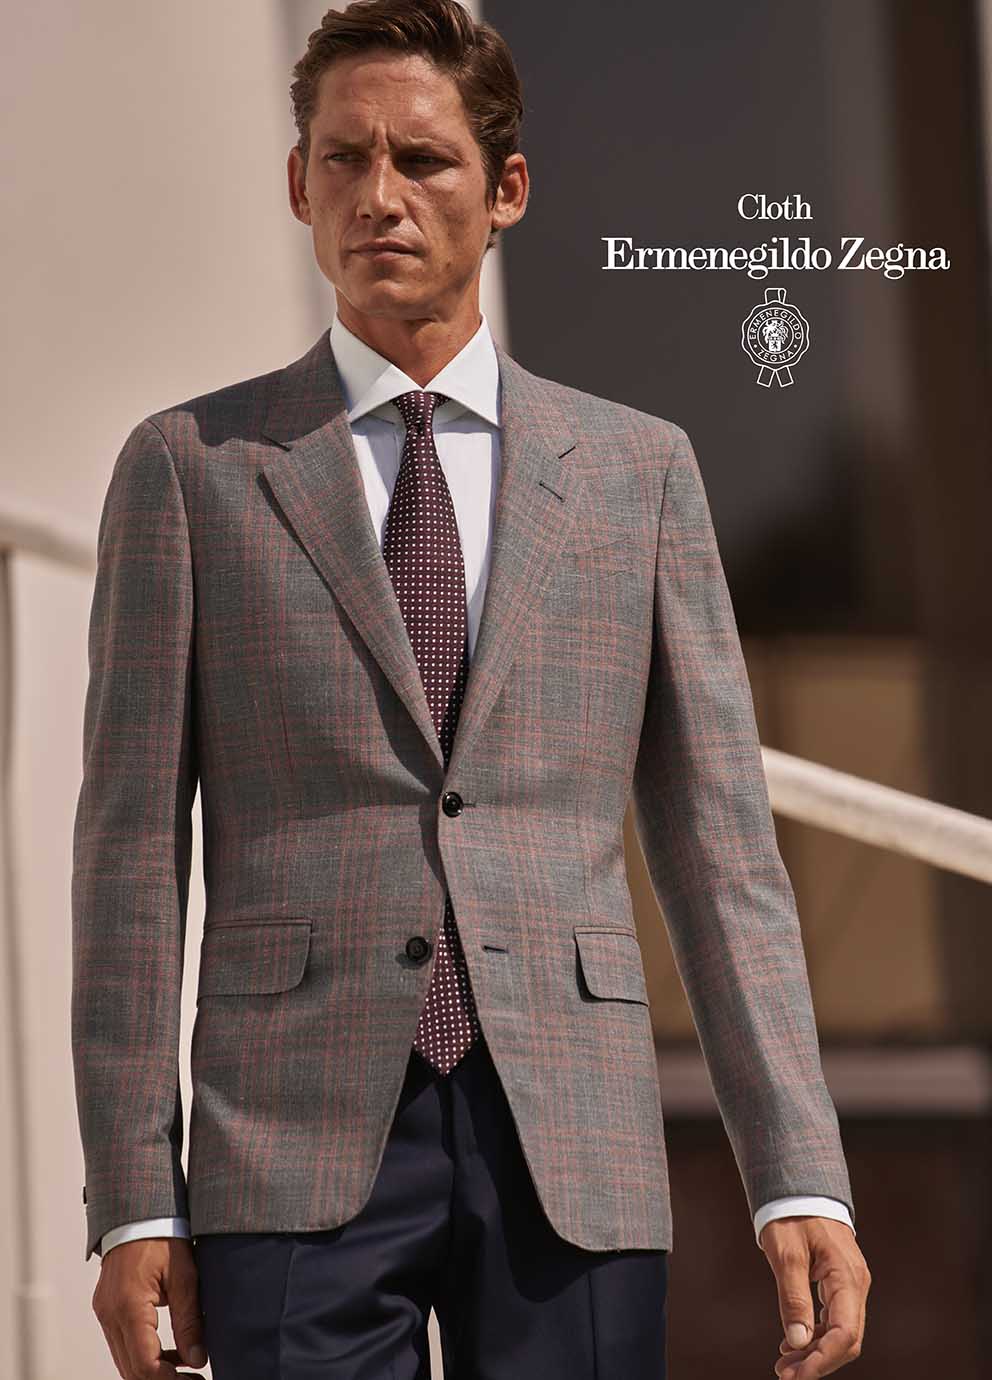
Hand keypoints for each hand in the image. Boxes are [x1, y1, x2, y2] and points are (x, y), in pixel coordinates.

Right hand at [91, 1237, 206, 1377]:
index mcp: (129, 1306)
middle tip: (193, 1379)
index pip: (144, 1363)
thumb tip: (198, 1359)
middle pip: (130, 1369)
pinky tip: (171, 1352)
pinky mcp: (107, 1309)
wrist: (139, 1212)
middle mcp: (110, 1314)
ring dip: (153, 1370)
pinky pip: (122, 1344)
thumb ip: (190, 1321)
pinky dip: (144, 1355)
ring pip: (125, 1360)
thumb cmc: (163, 1236)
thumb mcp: (185, 1277)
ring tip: (186, 1369)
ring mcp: (105, 1312)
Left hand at [759, 1215, 869, 1378]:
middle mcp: (855, 1284)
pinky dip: (816, 1335)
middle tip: (784, 1374)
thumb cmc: (791, 1215)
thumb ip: (793, 1296)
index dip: (821, 1361)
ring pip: (841, 1332)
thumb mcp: (786, 1253)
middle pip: (846, 1340)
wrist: (800, 1189)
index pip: (844, 1334)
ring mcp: (851, 1285)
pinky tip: (793, 1342)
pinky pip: (834, 1319)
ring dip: (815, 1352)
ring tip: (784, 1363)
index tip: (795, 1376)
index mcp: (847, 1277)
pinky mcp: (840, 1284)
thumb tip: (797, 1340)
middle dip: (817, 1362)